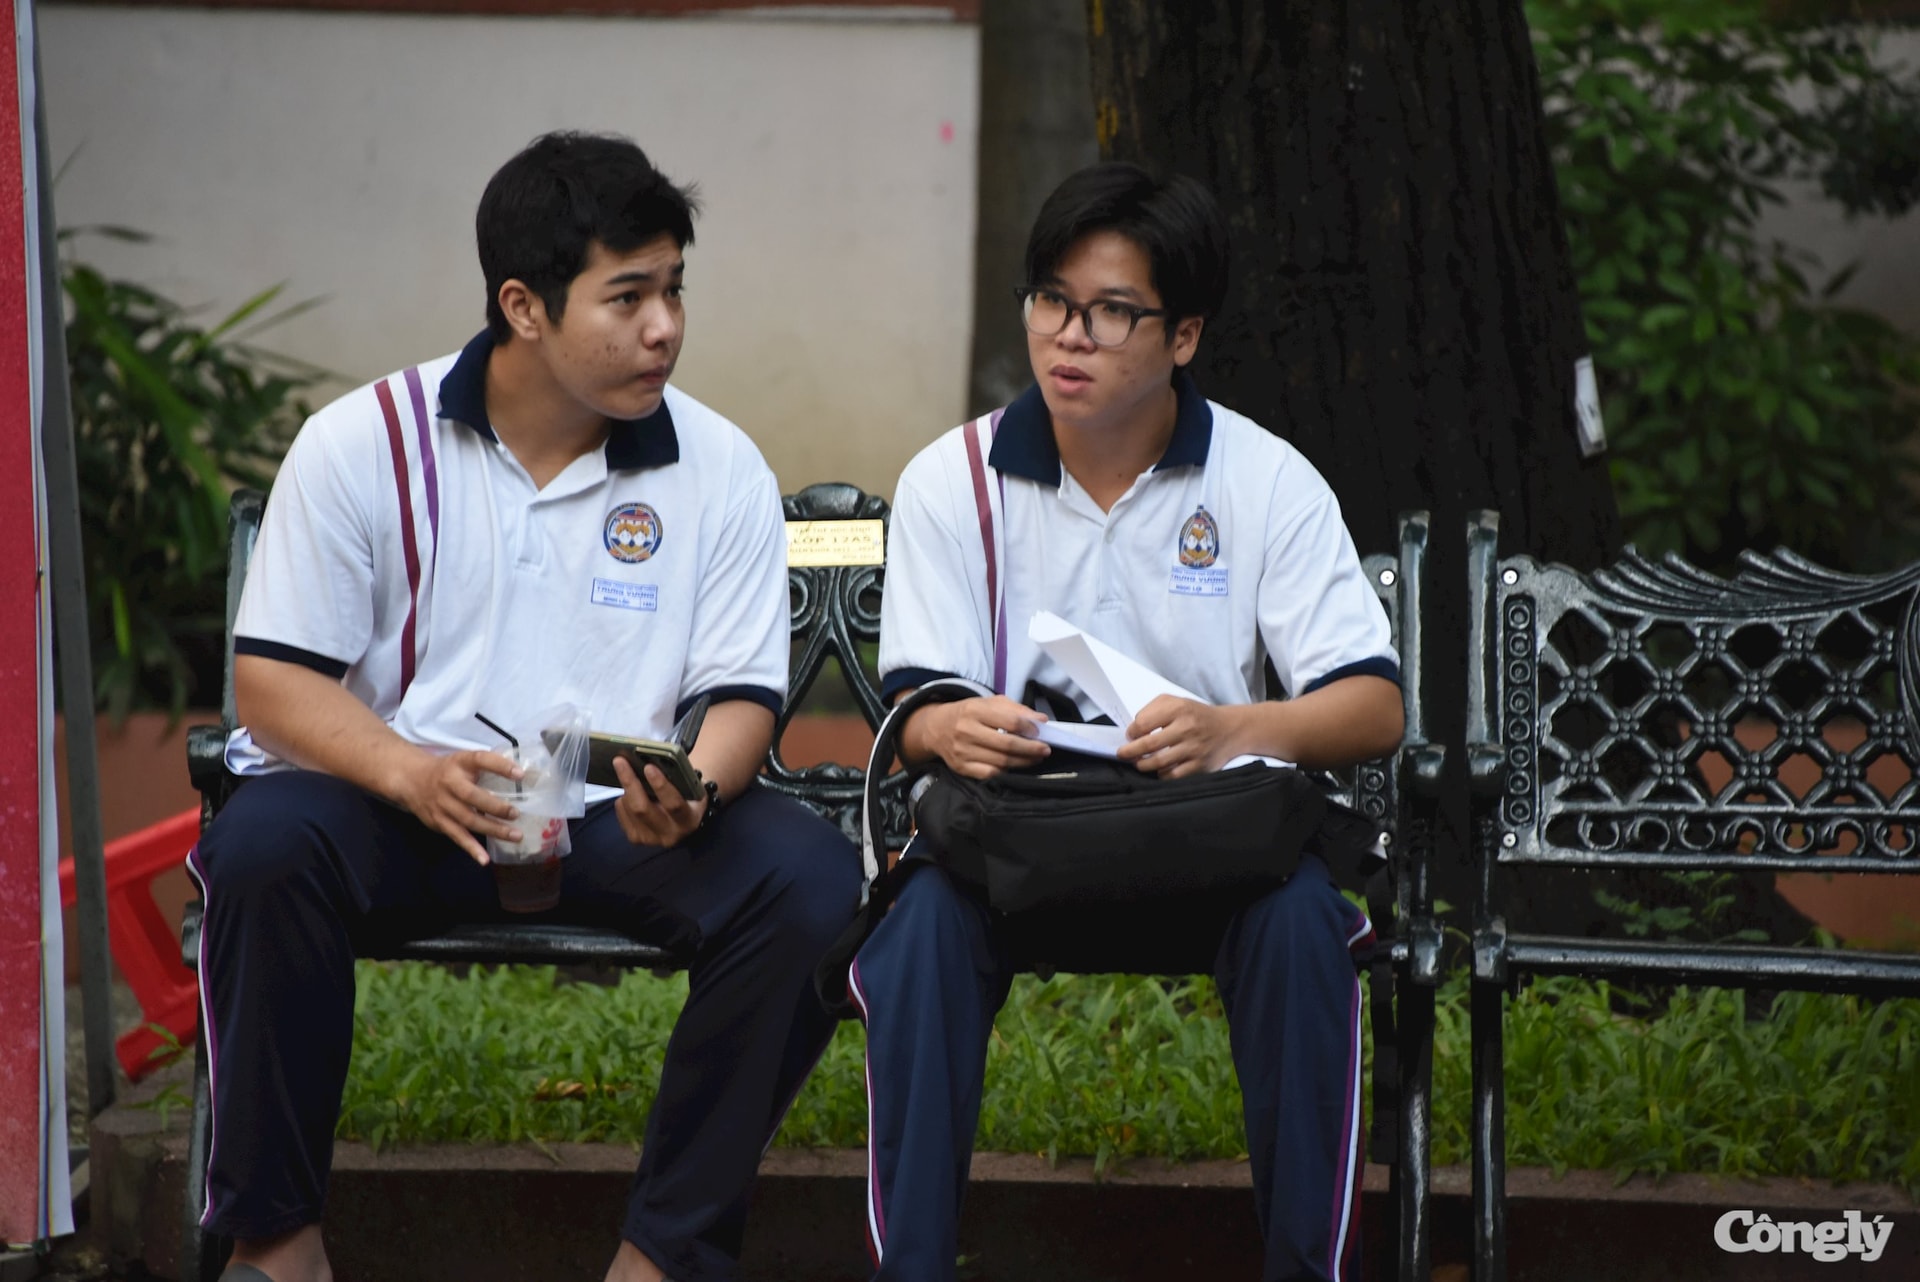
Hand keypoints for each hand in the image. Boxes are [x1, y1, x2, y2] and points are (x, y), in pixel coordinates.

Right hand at [394, 748, 525, 864]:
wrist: (412, 780)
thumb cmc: (449, 771)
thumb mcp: (465, 761)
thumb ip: (488, 766)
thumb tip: (524, 776)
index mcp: (460, 762)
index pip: (481, 760)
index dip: (500, 766)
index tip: (520, 774)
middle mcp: (449, 783)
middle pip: (472, 796)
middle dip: (496, 807)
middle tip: (516, 814)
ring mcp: (442, 804)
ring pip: (468, 819)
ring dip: (492, 829)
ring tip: (515, 835)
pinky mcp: (438, 822)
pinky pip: (457, 836)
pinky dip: (471, 849)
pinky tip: (484, 860)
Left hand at [612, 756, 707, 848]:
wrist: (682, 820)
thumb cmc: (686, 797)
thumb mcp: (690, 789)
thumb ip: (677, 780)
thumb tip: (650, 762)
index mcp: (688, 819)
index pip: (674, 804)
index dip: (660, 785)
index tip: (648, 767)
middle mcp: (669, 834)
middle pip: (643, 809)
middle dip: (630, 782)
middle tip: (620, 761)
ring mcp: (650, 839)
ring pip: (629, 809)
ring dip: (627, 788)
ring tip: (627, 772)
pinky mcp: (635, 838)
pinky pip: (622, 813)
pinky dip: (623, 799)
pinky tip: (629, 793)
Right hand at [921, 696, 1049, 779]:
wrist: (936, 728)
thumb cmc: (969, 714)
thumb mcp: (989, 703)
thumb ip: (1016, 709)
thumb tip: (1041, 720)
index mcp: (975, 711)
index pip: (1010, 722)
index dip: (1030, 728)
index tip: (1042, 731)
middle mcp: (967, 731)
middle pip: (1007, 745)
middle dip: (1031, 749)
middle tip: (1045, 749)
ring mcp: (963, 752)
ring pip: (1001, 762)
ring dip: (1023, 762)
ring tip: (1035, 758)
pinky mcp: (961, 768)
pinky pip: (990, 774)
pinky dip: (1006, 771)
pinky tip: (1015, 766)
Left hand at [1117, 696, 1242, 778]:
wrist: (1230, 729)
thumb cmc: (1197, 716)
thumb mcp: (1176, 701)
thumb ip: (1153, 709)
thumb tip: (1135, 728)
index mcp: (1178, 709)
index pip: (1143, 723)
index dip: (1132, 731)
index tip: (1130, 735)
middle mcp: (1187, 728)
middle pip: (1148, 745)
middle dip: (1130, 752)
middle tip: (1123, 754)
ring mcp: (1194, 748)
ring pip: (1159, 763)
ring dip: (1143, 765)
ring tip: (1139, 763)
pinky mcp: (1200, 765)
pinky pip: (1173, 775)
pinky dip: (1161, 775)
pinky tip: (1159, 770)